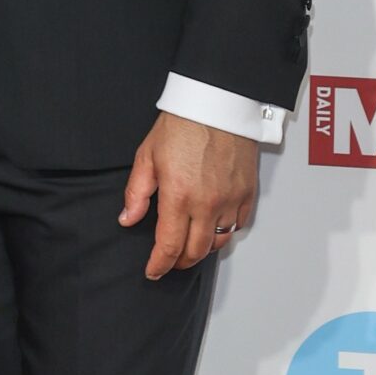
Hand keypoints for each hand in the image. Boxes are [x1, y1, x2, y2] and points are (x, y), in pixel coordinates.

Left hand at [119, 112, 258, 280]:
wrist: (216, 104)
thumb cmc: (182, 125)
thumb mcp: (147, 157)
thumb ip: (136, 193)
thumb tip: (128, 219)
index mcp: (179, 196)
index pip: (169, 246)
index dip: (160, 264)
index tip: (153, 270)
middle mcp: (207, 203)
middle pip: (196, 251)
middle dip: (180, 262)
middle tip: (170, 261)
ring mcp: (230, 199)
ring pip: (219, 241)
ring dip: (203, 249)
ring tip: (190, 246)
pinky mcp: (247, 192)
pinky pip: (238, 224)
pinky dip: (226, 231)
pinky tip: (214, 227)